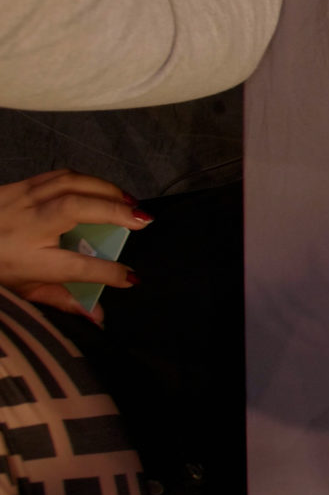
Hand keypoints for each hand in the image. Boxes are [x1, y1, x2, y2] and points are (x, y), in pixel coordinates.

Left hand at [0, 171, 147, 313]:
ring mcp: (19, 201)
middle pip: (77, 209)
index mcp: (27, 261)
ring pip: (71, 184)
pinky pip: (58, 175)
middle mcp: (25, 226)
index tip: (131, 278)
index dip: (109, 273)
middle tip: (145, 220)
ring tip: (130, 201)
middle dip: (117, 212)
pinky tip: (100, 188)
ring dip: (107, 189)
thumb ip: (62, 301)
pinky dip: (86, 179)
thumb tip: (98, 318)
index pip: (77, 267)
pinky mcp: (16, 186)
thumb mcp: (22, 292)